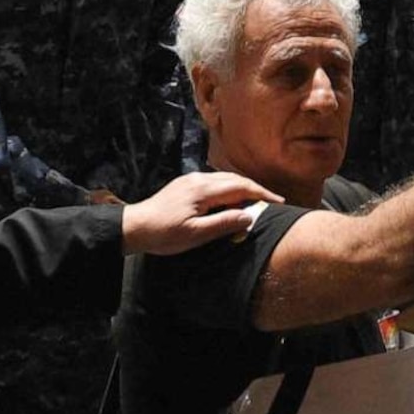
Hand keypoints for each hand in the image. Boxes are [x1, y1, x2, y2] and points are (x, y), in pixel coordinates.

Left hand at [122, 170, 281, 254]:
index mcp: (203, 189)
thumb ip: (223, 223)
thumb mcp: (195, 235)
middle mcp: (198, 179)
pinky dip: (229, 190)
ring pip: (224, 179)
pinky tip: (231, 201)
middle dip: (255, 190)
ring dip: (242, 189)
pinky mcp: (185, 184)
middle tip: (271, 203)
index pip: (240, 187)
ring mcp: (191, 180)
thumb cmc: (164, 234)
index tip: (278, 201)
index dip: (261, 194)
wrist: (134, 227)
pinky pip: (214, 182)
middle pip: (234, 179)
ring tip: (255, 203)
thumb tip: (249, 216)